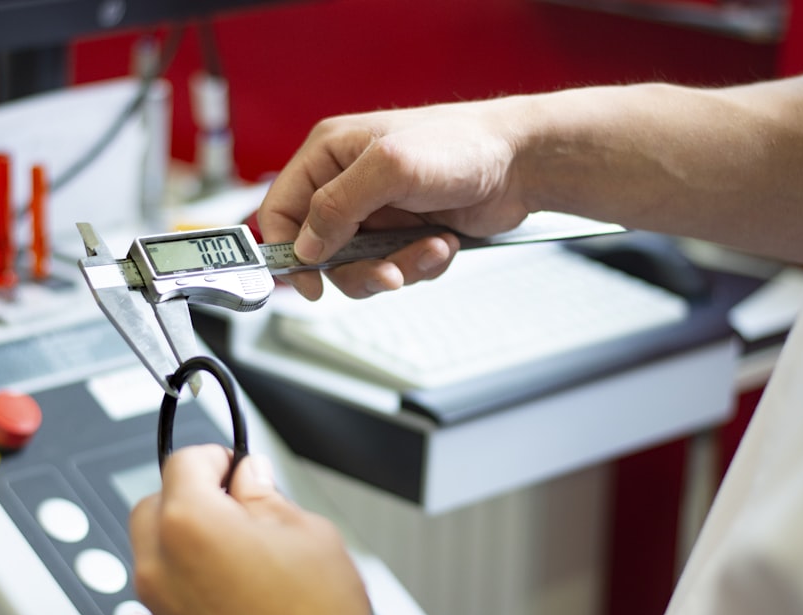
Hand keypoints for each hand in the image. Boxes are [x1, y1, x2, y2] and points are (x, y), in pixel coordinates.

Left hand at [129, 445, 393, 614]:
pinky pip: (162, 596)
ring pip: (153, 552)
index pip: (183, 462)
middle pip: (154, 504)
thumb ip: (264, 495)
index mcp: (190, 525)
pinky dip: (185, 583)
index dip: (216, 457)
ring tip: (238, 551)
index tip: (236, 466)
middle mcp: (160, 568)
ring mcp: (158, 612)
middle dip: (190, 495)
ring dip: (183, 540)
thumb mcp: (306, 531)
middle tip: (236, 503)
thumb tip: (249, 477)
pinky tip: (230, 591)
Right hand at [257, 101, 531, 299]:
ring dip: (395, 268)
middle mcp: (347, 184)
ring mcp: (376, 212)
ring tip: (430, 248)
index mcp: (329, 155)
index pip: (280, 210)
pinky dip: (419, 265)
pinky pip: (392, 269)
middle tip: (387, 271)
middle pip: (319, 251)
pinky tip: (442, 242)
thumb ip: (336, 206)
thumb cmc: (461, 146)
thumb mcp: (389, 169)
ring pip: (358, 267)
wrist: (522, 163)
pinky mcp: (403, 233)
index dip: (287, 250)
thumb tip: (304, 247)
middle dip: (357, 268)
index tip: (310, 281)